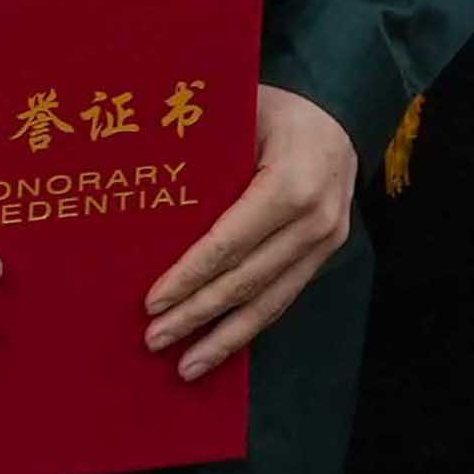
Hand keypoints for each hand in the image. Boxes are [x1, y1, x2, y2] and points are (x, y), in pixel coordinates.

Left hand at [144, 87, 357, 378]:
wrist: (339, 111)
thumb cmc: (273, 107)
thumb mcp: (238, 112)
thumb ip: (201, 150)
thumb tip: (134, 181)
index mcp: (292, 181)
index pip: (230, 241)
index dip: (190, 277)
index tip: (152, 302)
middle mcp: (315, 219)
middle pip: (246, 280)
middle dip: (197, 314)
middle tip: (154, 340)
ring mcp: (326, 241)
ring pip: (270, 301)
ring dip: (224, 337)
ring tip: (185, 366)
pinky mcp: (326, 254)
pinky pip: (284, 297)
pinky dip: (250, 326)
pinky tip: (220, 347)